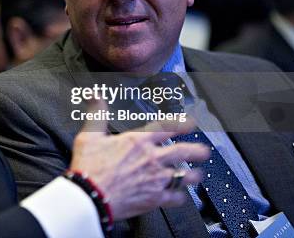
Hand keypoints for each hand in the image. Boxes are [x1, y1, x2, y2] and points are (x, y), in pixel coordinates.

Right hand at [68, 99, 208, 220]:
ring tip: (198, 174)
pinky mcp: (155, 198)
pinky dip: (179, 196)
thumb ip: (96, 113)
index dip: (182, 123)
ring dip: (193, 175)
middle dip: (198, 150)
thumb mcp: (89, 135)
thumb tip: (94, 95)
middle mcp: (152, 158)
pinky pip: (175, 198)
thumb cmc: (89, 167)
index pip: (167, 127)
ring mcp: (156, 179)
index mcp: (139, 141)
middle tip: (204, 151)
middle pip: (184, 151)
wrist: (90, 195)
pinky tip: (179, 196)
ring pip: (185, 176)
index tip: (191, 123)